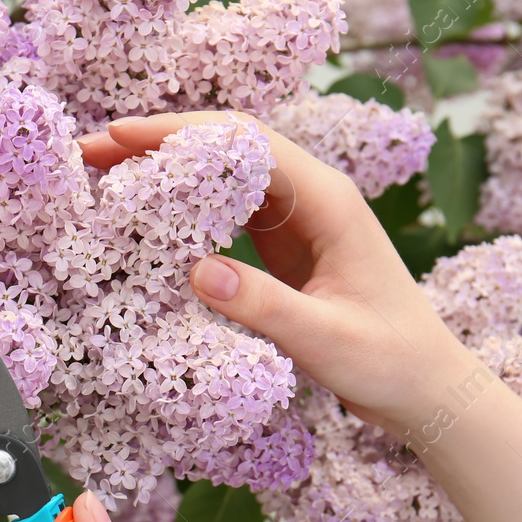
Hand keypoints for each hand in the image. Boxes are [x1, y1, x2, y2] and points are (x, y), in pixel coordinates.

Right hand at [78, 111, 474, 435]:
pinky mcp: (286, 245)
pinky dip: (186, 205)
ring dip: (168, 169)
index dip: (182, 133)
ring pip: (224, 175)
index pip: (247, 143)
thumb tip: (194, 271)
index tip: (122, 136)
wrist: (428, 388)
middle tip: (93, 151)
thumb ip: (263, 305)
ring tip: (106, 175)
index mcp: (328, 201)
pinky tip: (149, 215)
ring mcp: (299, 218)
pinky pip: (229, 210)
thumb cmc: (390, 361)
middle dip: (161, 141)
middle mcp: (313, 197)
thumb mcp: (324, 338)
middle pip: (229, 147)